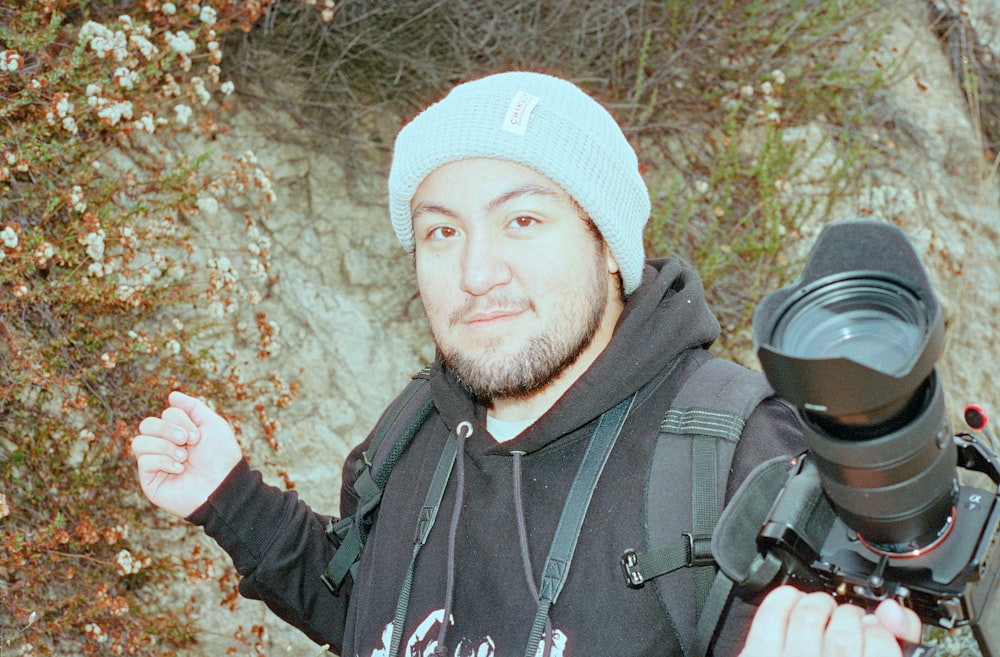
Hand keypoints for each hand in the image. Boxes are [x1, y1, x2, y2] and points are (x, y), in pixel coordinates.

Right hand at [132, 391, 242, 517]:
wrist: (222, 486)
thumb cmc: (221, 456)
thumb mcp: (212, 424)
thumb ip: (193, 407)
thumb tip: (172, 395)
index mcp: (179, 432)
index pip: (166, 414)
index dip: (180, 420)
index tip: (198, 436)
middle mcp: (165, 446)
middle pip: (146, 424)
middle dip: (167, 429)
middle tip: (187, 441)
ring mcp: (155, 463)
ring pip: (139, 442)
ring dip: (164, 446)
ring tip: (184, 458)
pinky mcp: (149, 480)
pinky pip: (143, 461)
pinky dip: (163, 462)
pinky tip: (179, 470)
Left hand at [740, 585, 922, 656]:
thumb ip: (896, 645)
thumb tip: (890, 611)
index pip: (882, 644)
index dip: (882, 631)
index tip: (876, 633)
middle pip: (845, 630)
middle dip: (851, 616)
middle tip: (849, 622)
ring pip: (808, 616)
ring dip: (820, 604)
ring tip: (823, 611)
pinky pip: (771, 616)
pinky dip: (784, 599)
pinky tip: (793, 602)